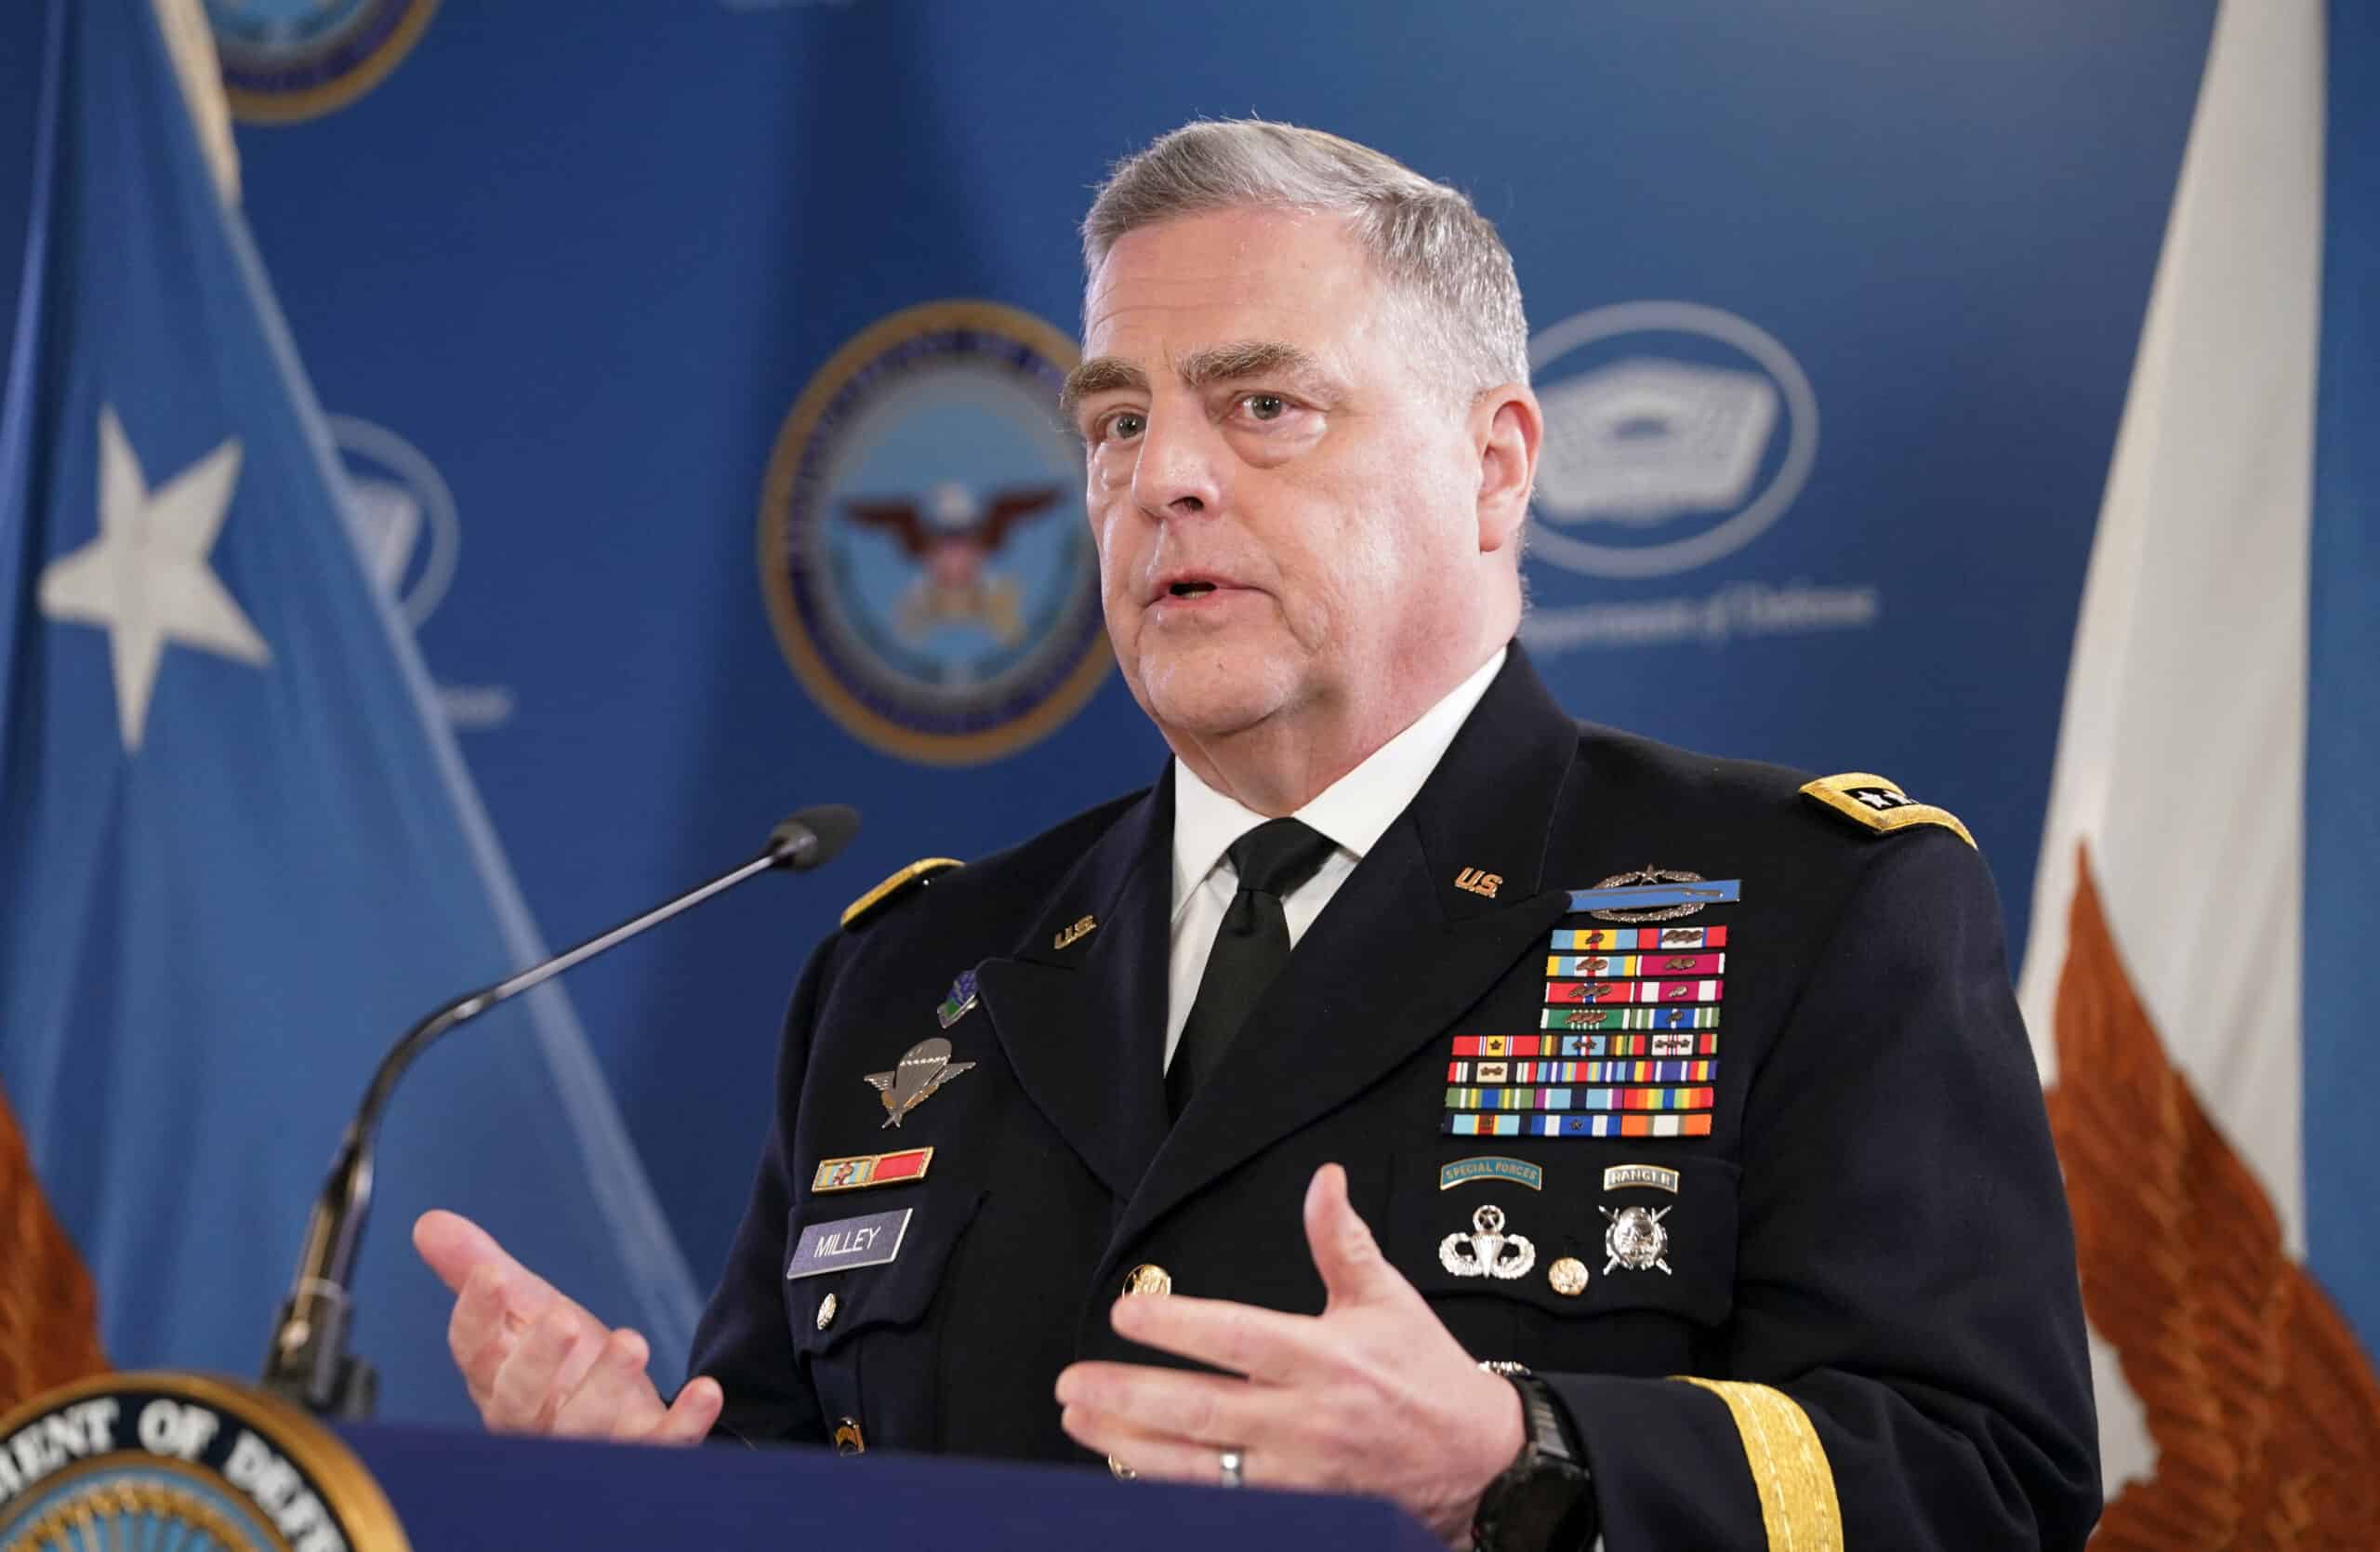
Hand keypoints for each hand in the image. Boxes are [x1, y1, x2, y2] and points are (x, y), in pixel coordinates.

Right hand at [412, 1209, 722, 1442]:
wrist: (616, 1411)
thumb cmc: (558, 1360)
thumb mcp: (525, 1308)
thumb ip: (479, 1270)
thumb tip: (428, 1223)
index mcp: (497, 1377)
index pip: (473, 1352)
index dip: (477, 1315)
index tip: (491, 1273)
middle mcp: (533, 1418)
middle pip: (519, 1402)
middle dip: (537, 1363)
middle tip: (563, 1320)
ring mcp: (585, 1441)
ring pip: (584, 1429)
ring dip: (607, 1387)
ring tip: (632, 1341)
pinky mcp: (638, 1449)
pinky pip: (658, 1447)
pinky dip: (682, 1423)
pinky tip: (705, 1392)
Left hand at [1055, 1164, 1525, 1545]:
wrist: (1478, 1463)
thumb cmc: (1425, 1375)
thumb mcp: (1388, 1298)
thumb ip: (1342, 1241)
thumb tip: (1324, 1180)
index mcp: (1324, 1358)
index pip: (1238, 1339)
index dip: (1177, 1327)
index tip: (1124, 1313)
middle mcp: (1306, 1419)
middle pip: (1202, 1412)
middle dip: (1128, 1399)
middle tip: (1071, 1385)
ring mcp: (1299, 1476)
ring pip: (1200, 1469)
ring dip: (1132, 1450)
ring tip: (1082, 1425)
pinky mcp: (1299, 1512)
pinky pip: (1224, 1506)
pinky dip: (1171, 1491)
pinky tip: (1130, 1472)